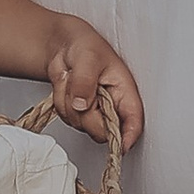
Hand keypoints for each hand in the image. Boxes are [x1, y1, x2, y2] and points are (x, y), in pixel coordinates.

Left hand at [44, 21, 143, 150]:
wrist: (65, 45)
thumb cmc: (85, 45)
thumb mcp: (87, 57)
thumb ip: (85, 81)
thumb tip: (82, 104)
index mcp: (125, 91)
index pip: (133, 121)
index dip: (128, 137)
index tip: (119, 147)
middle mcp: (112, 106)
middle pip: (102, 131)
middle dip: (86, 114)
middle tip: (80, 90)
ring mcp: (95, 112)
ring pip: (81, 125)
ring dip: (69, 104)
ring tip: (73, 80)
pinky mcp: (79, 113)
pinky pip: (66, 119)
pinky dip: (61, 103)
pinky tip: (67, 86)